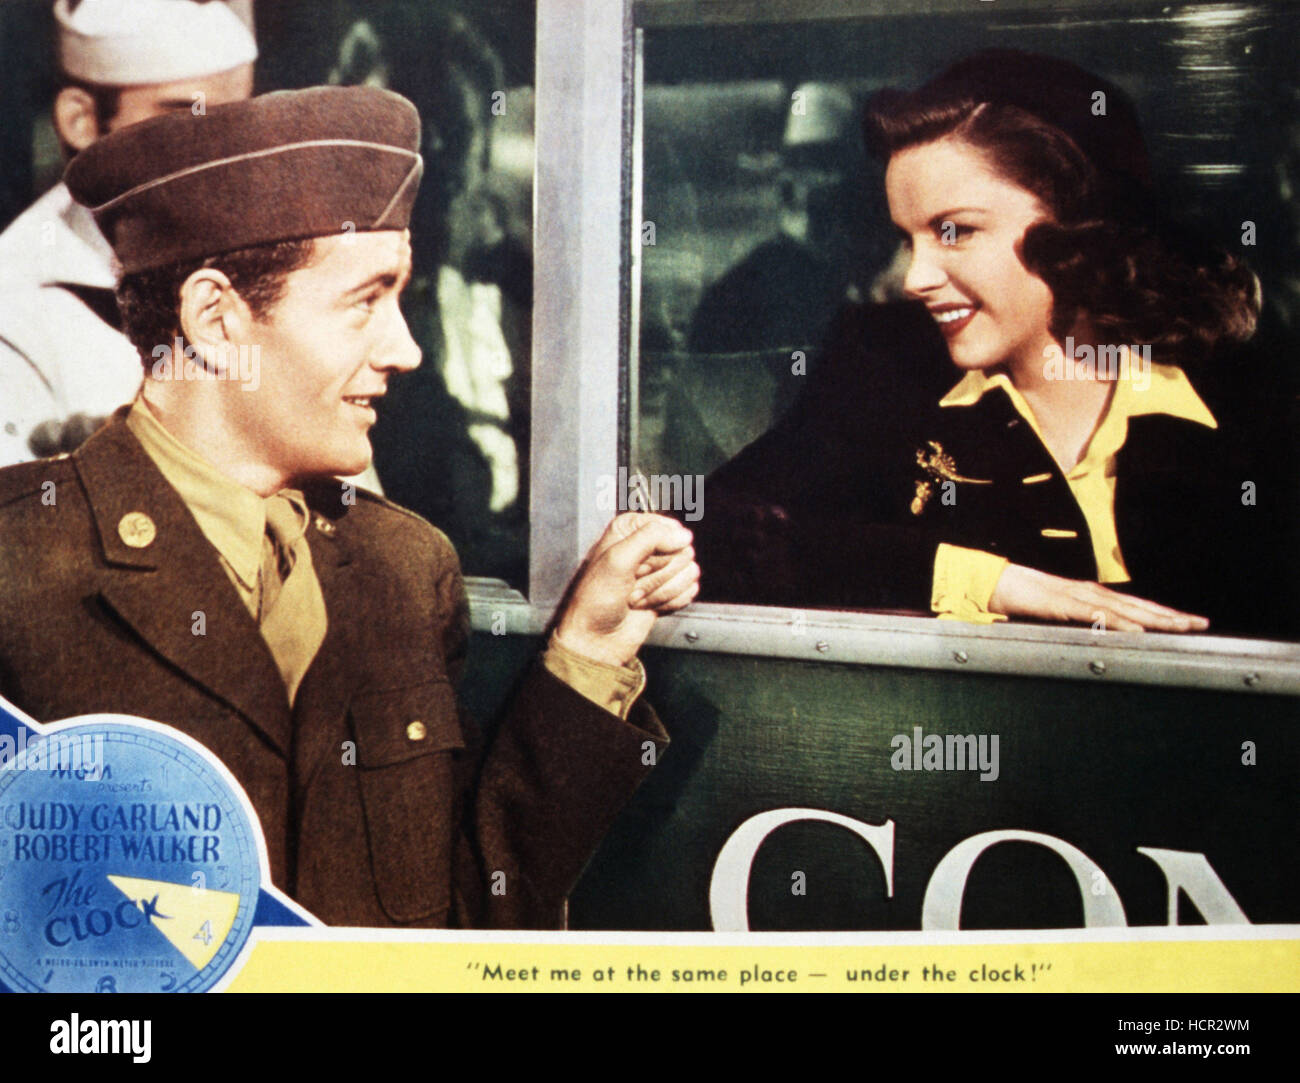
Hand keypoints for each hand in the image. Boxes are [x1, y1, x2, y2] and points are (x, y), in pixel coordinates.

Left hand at [554, 513, 699, 666]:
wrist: (596, 638)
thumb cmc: (595, 600)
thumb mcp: (617, 559)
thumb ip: (651, 538)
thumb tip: (684, 536)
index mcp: (630, 530)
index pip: (666, 527)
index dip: (655, 548)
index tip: (637, 562)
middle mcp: (646, 546)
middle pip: (681, 550)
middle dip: (657, 574)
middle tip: (632, 583)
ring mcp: (660, 569)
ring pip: (688, 570)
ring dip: (661, 591)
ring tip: (636, 596)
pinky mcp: (669, 590)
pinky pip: (690, 589)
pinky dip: (670, 602)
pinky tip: (648, 605)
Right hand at [989, 563, 1209, 632]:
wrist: (1003, 584)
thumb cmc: (1031, 600)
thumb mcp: (1064, 615)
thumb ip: (1084, 623)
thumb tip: (1102, 638)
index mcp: (1097, 597)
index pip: (1139, 606)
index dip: (1165, 614)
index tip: (1190, 622)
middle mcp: (1096, 594)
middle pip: (1141, 606)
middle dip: (1173, 616)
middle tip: (1201, 623)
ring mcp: (1083, 598)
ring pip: (1127, 609)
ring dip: (1155, 618)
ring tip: (1179, 626)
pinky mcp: (1067, 605)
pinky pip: (1098, 615)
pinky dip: (1120, 622)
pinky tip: (1136, 629)